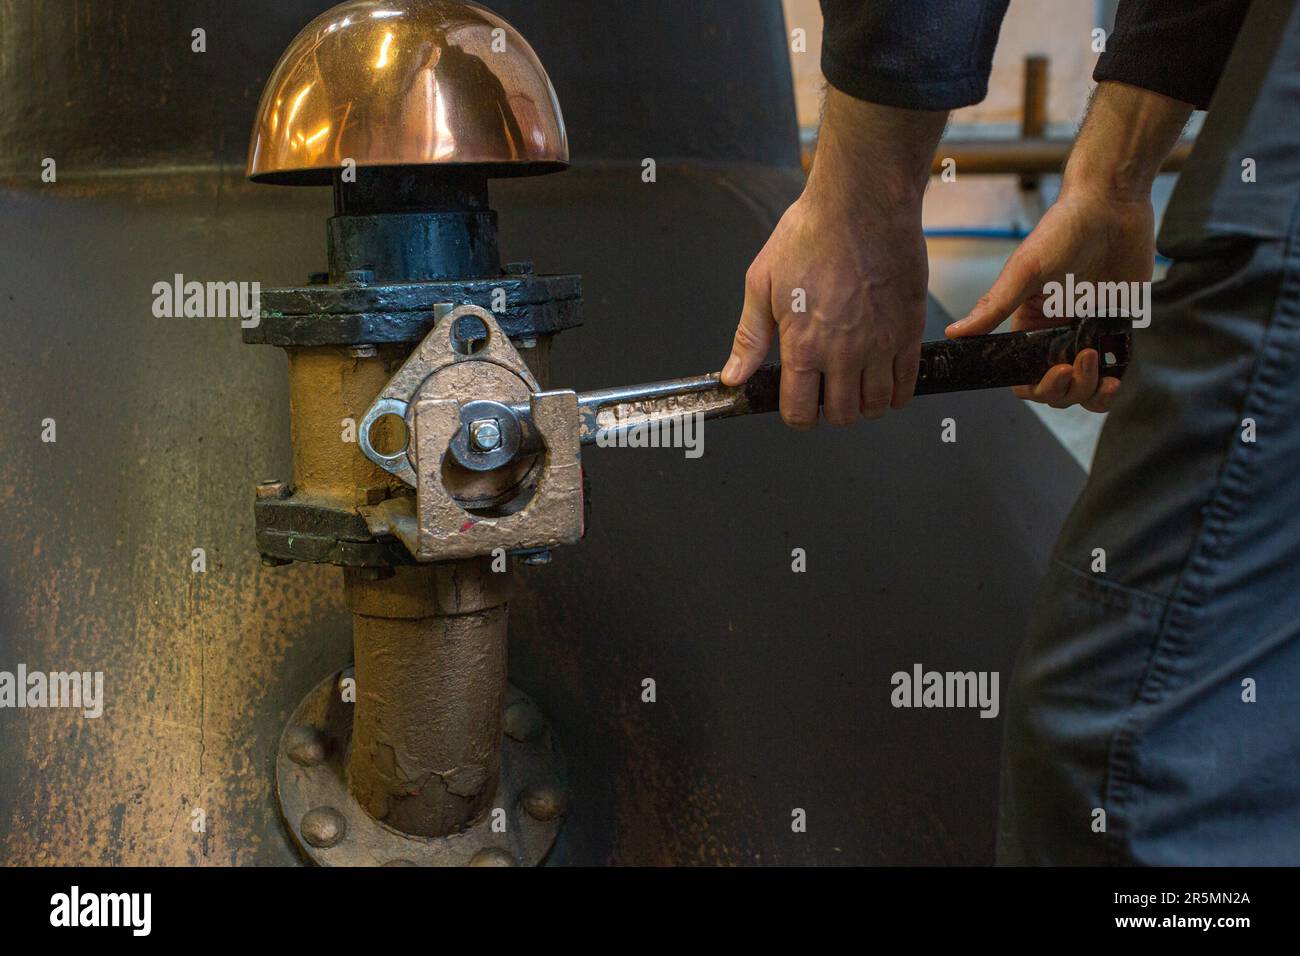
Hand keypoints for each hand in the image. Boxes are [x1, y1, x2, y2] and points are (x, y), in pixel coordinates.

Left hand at [721, 194, 928, 426]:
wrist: (862, 203)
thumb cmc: (810, 234)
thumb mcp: (762, 283)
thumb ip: (749, 337)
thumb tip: (733, 376)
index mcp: (803, 346)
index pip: (800, 412)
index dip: (797, 415)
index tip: (799, 403)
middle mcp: (844, 354)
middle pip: (842, 414)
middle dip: (831, 410)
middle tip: (828, 389)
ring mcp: (881, 345)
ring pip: (876, 405)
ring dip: (865, 403)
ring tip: (856, 384)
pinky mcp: (909, 330)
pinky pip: (908, 382)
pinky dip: (897, 392)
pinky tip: (885, 381)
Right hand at [944, 81, 1190, 412]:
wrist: (1114, 203)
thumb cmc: (1065, 229)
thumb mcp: (1025, 270)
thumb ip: (993, 306)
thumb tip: (954, 333)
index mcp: (1028, 325)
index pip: (1022, 375)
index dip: (1035, 386)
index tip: (1052, 372)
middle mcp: (1056, 334)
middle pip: (1055, 389)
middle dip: (1066, 387)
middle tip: (1079, 361)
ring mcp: (1089, 333)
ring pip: (1085, 389)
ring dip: (1089, 390)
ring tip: (1097, 362)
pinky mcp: (1120, 327)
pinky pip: (1114, 370)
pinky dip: (1113, 384)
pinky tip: (1114, 376)